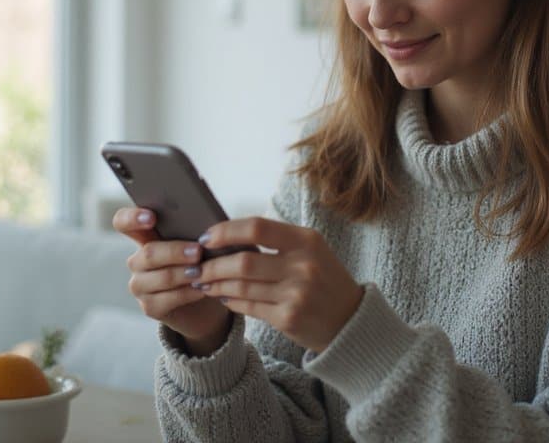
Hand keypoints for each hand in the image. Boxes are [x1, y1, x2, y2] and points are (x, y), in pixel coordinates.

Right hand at [113, 207, 231, 354]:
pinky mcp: (149, 307)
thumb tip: (203, 224)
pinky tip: (202, 289)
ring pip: (160, 277)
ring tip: (203, 272)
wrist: (206, 300)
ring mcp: (140, 285)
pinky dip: (187, 293)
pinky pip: (167, 299)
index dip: (132, 218)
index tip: (151, 217)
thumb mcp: (197, 243)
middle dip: (175, 252)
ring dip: (183, 274)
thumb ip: (193, 230)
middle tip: (198, 252)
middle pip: (148, 253)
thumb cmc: (203, 263)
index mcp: (145, 237)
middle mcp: (138, 261)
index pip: (123, 222)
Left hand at [195, 217, 363, 353]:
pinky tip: (223, 296)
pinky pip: (248, 307)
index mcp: (307, 240)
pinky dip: (230, 301)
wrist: (350, 320)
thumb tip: (228, 235)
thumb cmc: (324, 279)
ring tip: (203, 282)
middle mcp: (303, 265)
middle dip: (213, 264)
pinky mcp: (289, 318)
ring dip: (216, 284)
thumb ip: (276, 241)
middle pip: (243, 261)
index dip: (226, 231)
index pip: (257, 228)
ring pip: (241, 286)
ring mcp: (296, 294)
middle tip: (197, 266)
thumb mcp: (311, 250)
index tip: (206, 238)